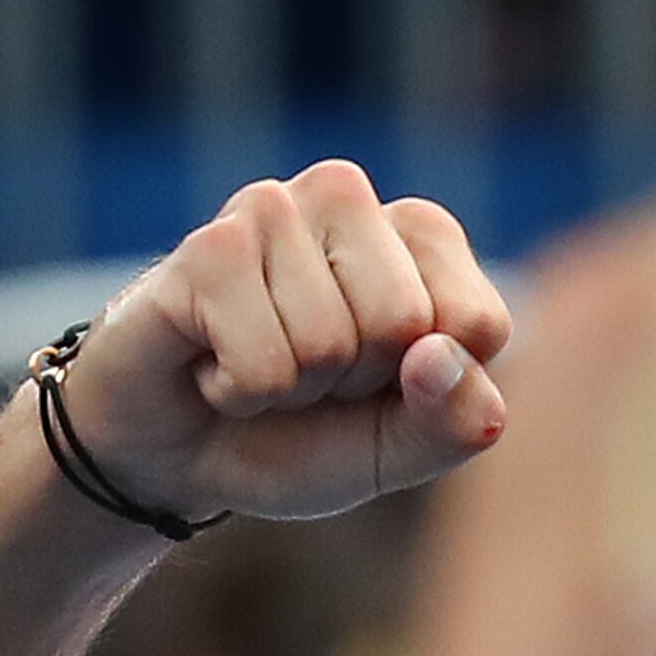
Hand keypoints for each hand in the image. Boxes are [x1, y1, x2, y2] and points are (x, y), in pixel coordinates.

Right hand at [57, 161, 512, 526]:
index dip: (427, 386)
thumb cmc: (300, 436)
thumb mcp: (399, 449)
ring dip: (293, 387)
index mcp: (421, 235)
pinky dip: (239, 392)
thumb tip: (441, 358)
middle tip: (308, 375)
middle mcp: (348, 199)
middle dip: (357, 381)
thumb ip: (454, 420)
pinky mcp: (206, 247)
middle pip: (405, 322)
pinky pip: (264, 363)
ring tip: (257, 364)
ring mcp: (272, 210)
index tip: (377, 383)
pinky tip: (212, 365)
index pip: (478, 323)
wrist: (176, 455)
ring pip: (330, 342)